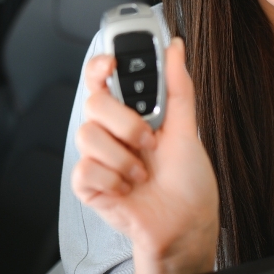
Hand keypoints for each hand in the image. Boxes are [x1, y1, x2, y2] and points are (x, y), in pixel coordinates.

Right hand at [71, 38, 218, 273]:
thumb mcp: (187, 128)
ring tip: (142, 172)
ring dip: (124, 156)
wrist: (187, 225)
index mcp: (130, 114)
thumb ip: (178, 86)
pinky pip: (85, 168)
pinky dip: (114, 179)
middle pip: (92, 102)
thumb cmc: (188, 181)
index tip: (112, 62)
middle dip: (125, 121)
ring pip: (87, 134)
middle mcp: (111, 133)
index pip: (102, 79)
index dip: (100, 66)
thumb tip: (176, 48)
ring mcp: (98, 158)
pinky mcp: (89, 186)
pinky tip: (128, 189)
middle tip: (148, 141)